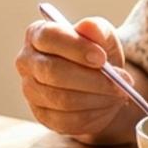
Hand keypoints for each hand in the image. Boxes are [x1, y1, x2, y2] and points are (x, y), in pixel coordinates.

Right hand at [16, 17, 136, 140]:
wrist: (97, 83)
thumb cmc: (96, 54)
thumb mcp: (102, 37)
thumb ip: (97, 29)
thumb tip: (88, 27)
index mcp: (37, 35)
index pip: (48, 37)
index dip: (75, 48)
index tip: (102, 58)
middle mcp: (27, 62)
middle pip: (52, 72)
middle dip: (91, 79)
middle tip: (120, 82)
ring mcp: (30, 91)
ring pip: (62, 99)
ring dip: (96, 97)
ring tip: (118, 93)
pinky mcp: (41, 116)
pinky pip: (67, 120)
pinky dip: (93, 114)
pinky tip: (106, 105)